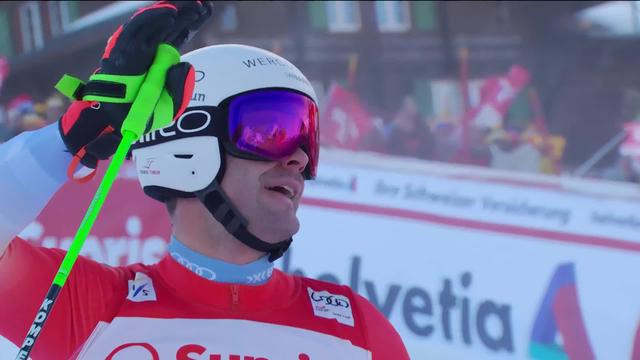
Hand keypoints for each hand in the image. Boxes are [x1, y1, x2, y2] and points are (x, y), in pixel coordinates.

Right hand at [58, 1, 211, 170]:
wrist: (116, 126)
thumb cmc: (141, 116)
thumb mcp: (170, 104)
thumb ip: (180, 85)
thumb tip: (184, 64)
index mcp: (160, 60)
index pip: (177, 35)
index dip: (191, 21)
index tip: (207, 8)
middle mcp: (148, 51)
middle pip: (169, 26)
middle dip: (186, 13)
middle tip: (204, 3)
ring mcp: (135, 50)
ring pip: (155, 24)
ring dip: (173, 11)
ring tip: (194, 4)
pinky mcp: (122, 51)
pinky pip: (138, 30)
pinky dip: (153, 19)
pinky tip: (170, 13)